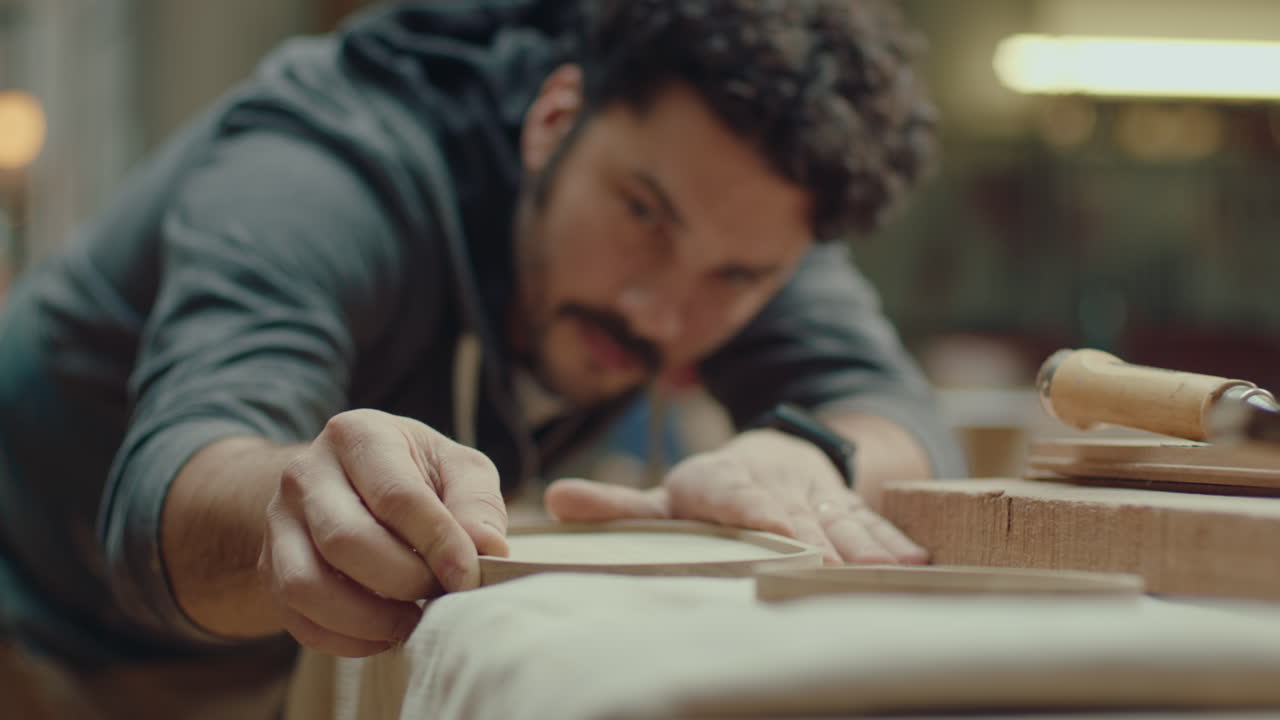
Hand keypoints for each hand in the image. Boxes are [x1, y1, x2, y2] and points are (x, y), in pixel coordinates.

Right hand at [259, 409, 507, 656]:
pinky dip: (344, 639)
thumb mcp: (456, 469)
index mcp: (358, 435)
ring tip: (412, 620)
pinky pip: (296, 615)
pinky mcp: (269, 566)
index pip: (397, 495)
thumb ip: (477, 503)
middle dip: (404, 581)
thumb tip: (487, 549)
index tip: (467, 575)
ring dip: (368, 618)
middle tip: (440, 594)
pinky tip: (383, 634)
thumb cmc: (415, 474)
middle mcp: (306, 473)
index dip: (437, 543)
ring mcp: (279, 521)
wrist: (347, 480)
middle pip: (346, 541)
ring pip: (307, 584)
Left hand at [544, 428, 926, 564]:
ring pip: (837, 517)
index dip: (758, 514)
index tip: (776, 533)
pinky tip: (914, 563)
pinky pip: (872, 523)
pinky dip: (892, 541)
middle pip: (795, 512)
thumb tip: (556, 497)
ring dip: (860, 542)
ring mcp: (814, 496)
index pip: (738, 498)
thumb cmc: (709, 492)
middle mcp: (772, 486)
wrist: (775, 457)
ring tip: (880, 568)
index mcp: (720, 484)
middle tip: (829, 565)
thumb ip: (618, 507)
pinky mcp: (847, 507)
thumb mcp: (665, 499)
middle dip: (815, 536)